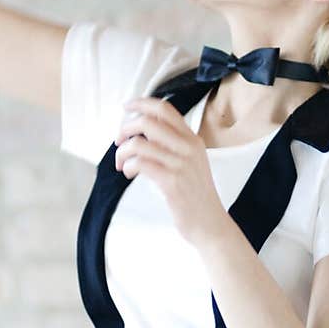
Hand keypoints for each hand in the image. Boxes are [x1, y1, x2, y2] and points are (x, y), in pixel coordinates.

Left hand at [114, 96, 231, 247]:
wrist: (210, 223)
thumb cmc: (195, 194)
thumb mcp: (191, 161)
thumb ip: (173, 144)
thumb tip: (143, 131)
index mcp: (193, 139)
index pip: (165, 109)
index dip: (142, 104)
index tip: (126, 106)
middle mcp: (188, 147)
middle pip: (148, 122)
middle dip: (125, 129)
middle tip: (118, 142)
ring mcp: (181, 164)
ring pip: (139, 144)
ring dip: (122, 152)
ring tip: (121, 164)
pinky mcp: (172, 182)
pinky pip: (140, 163)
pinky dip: (128, 166)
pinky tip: (129, 173)